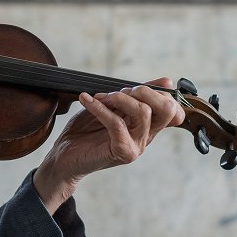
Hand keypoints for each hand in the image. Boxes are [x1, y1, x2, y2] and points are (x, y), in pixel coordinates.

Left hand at [32, 77, 185, 213]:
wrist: (64, 156)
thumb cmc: (85, 131)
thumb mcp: (112, 106)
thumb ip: (133, 95)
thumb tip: (166, 80)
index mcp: (147, 126)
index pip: (173, 108)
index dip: (160, 92)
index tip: (136, 86)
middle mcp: (146, 137)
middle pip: (166, 110)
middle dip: (144, 91)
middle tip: (118, 92)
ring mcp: (137, 146)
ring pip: (143, 112)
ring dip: (119, 98)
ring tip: (99, 97)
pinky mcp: (122, 152)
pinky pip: (116, 122)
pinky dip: (99, 106)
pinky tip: (86, 100)